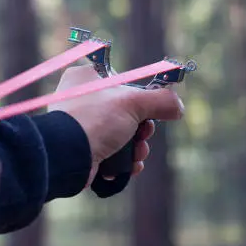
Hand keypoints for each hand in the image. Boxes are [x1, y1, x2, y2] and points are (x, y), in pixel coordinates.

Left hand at [48, 65, 183, 184]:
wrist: (67, 157)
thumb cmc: (94, 120)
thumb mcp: (134, 102)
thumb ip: (162, 100)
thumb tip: (179, 107)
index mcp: (86, 78)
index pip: (122, 82)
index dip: (139, 97)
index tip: (149, 110)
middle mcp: (79, 99)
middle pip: (125, 112)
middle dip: (142, 129)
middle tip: (144, 135)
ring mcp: (79, 126)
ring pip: (121, 135)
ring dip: (136, 148)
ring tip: (137, 155)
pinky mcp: (81, 150)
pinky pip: (110, 153)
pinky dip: (123, 161)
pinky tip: (129, 167)